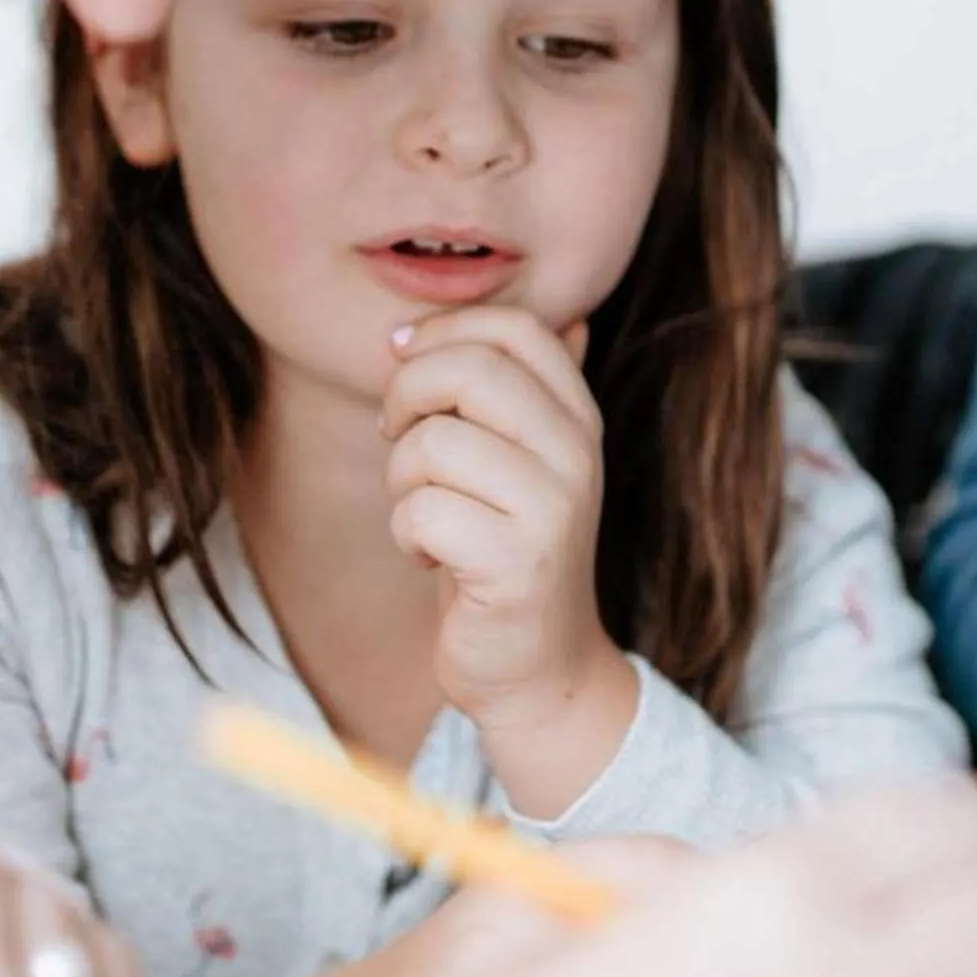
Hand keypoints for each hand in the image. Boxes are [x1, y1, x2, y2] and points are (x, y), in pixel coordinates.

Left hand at [383, 309, 638, 811]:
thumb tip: (503, 312)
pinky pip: (421, 511)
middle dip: (406, 397)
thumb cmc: (505, 548)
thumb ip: (518, 388)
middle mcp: (578, 454)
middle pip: (469, 370)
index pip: (516, 329)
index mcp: (578, 417)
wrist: (536, 665)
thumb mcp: (520, 457)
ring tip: (426, 511)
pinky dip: (407, 533)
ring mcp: (553, 509)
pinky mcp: (517, 565)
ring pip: (433, 443)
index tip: (405, 360)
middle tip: (398, 436)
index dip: (444, 332)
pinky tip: (431, 557)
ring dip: (402, 479)